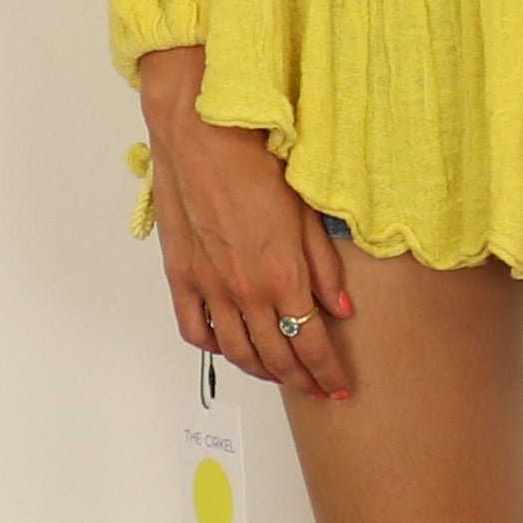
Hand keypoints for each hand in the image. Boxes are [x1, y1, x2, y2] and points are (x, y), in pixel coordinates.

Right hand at [136, 46, 355, 401]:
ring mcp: (209, 287)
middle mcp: (245, 291)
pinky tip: (230, 347)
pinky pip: (196, 330)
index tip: (341, 387)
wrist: (201, 133)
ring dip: (263, 370)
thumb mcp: (306, 211)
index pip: (311, 345)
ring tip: (281, 373)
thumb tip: (342, 308)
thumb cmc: (255, 160)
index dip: (328, 372)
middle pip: (277, 356)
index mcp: (283, 276)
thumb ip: (323, 267)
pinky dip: (215, 348)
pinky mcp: (181, 276)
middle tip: (318, 389)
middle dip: (302, 379)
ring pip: (237, 352)